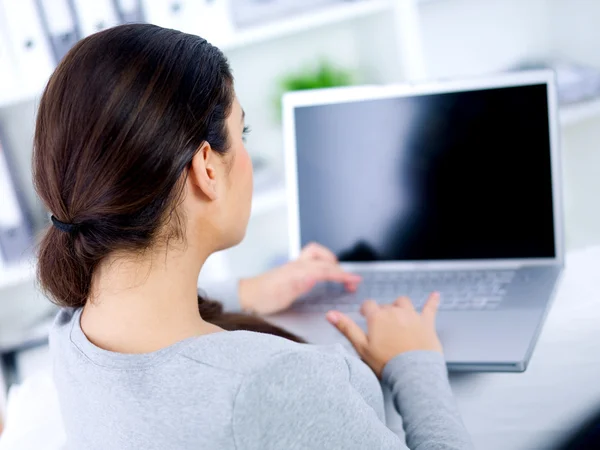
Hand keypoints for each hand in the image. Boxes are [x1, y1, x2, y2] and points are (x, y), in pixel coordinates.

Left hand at [239, 243, 360, 314]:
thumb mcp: (281, 296)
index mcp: (298, 271)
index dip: (343, 275)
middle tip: (351, 282)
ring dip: (331, 261)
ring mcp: (295, 266)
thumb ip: (299, 285)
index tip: (356, 281)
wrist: (246, 296)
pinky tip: (324, 275)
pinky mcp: (293, 270)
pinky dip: (323, 263)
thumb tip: (315, 276)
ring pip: (318, 255)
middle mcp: (297, 265)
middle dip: (340, 269)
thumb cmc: (262, 298)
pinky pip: (312, 260)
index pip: (326, 271)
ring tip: (339, 275)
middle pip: (325, 261)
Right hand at [326, 293, 442, 376]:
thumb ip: (346, 327)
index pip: (368, 305)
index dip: (365, 310)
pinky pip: (430, 308)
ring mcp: (412, 316)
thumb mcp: (361, 347)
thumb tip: (330, 313)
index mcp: (377, 317)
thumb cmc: (386, 362)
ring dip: (400, 306)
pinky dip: (432, 300)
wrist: (413, 373)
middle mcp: (394, 312)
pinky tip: (436, 295)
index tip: (364, 315)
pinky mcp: (427, 323)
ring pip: (404, 303)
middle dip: (382, 312)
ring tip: (398, 312)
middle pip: (386, 306)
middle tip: (381, 326)